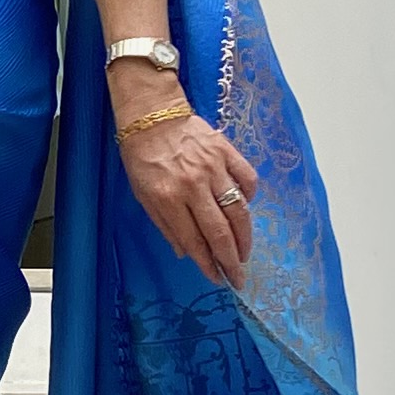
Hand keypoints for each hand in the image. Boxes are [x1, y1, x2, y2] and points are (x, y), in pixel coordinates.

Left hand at [114, 97, 256, 285]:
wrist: (153, 115)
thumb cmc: (143, 157)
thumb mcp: (143, 195)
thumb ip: (166, 225)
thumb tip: (186, 254)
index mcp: (169, 198)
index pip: (195, 240)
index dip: (208, 264)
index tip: (217, 278)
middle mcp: (194, 185)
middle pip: (221, 231)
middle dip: (232, 260)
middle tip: (239, 278)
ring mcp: (214, 168)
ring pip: (239, 211)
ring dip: (245, 237)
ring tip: (245, 253)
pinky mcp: (227, 152)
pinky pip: (248, 180)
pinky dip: (251, 198)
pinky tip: (246, 210)